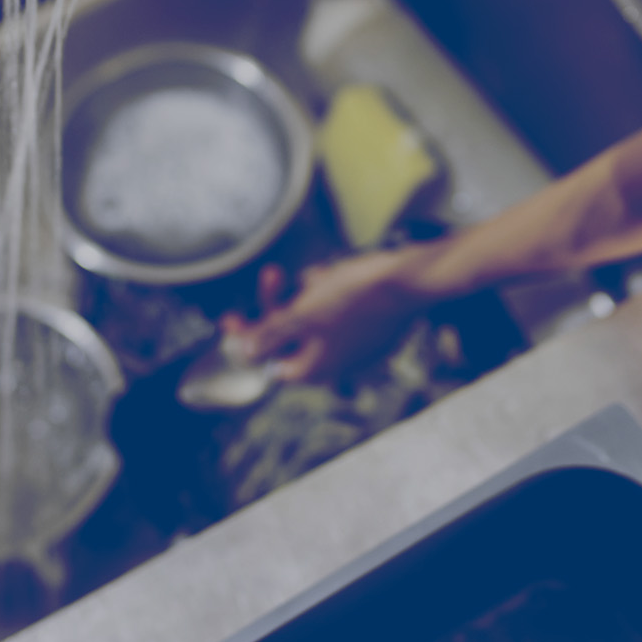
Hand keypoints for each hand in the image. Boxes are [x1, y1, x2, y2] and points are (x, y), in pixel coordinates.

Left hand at [222, 250, 435, 385]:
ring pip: (314, 318)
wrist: (412, 279)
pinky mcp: (367, 323)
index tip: (230, 318)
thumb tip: (243, 354)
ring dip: (306, 293)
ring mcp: (353, 343)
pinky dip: (330, 290)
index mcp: (315, 367)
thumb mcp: (304, 315)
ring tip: (316, 274)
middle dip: (280, 305)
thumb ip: (271, 336)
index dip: (249, 339)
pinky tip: (335, 273)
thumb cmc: (357, 298)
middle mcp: (334, 361)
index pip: (270, 361)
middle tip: (272, 275)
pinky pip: (336, 308)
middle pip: (291, 337)